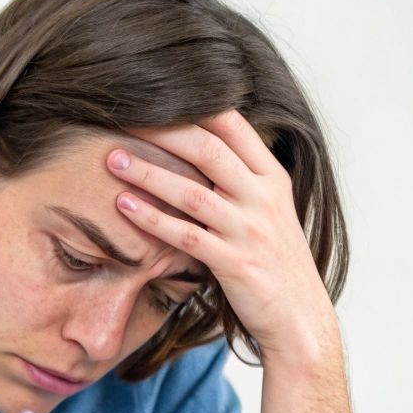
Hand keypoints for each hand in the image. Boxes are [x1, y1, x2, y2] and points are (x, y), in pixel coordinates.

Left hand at [106, 109, 338, 367]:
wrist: (300, 317)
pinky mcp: (234, 263)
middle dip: (163, 131)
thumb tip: (202, 149)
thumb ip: (241, 181)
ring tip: (113, 160)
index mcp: (272, 178)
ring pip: (192, 192)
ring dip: (149, 173)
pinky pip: (187, 236)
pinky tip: (125, 206)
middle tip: (123, 119)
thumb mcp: (268, 212)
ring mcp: (250, 230)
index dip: (195, 106)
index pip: (234, 126)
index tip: (154, 95)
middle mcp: (263, 197)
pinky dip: (153, 219)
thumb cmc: (275, 263)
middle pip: (209, 150)